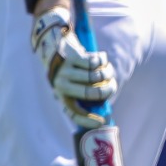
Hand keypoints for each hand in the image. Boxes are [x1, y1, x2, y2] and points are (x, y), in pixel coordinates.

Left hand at [31, 4, 115, 128]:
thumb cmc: (68, 69)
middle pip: (92, 93)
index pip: (73, 113)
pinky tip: (101, 59)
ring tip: (108, 71)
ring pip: (96, 76)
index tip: (102, 121)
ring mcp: (65, 70)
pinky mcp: (71, 56)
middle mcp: (60, 85)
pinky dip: (102, 61)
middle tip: (112, 85)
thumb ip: (84, 94)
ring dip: (107, 73)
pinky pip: (95, 63)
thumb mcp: (70, 83)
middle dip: (108, 90)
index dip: (88, 121)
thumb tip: (103, 110)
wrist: (53, 44)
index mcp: (61, 95)